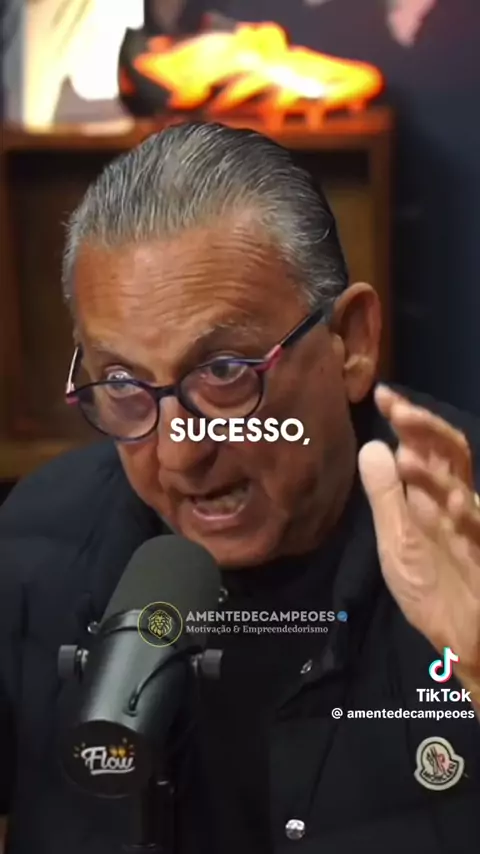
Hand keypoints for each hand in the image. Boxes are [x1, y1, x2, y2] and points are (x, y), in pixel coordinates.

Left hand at [358, 386, 479, 703]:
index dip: (409, 420)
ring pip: (463, 489)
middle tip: (398, 408)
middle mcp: (459, 504)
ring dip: (437, 472)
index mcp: (434, 497)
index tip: (384, 394)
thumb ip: (386, 496)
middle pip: (451, 454)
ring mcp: (475, 528)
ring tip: (408, 455)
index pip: (425, 448)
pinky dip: (468, 516)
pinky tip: (451, 504)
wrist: (464, 641)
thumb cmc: (433, 587)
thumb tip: (373, 444)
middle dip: (426, 429)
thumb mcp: (397, 539)